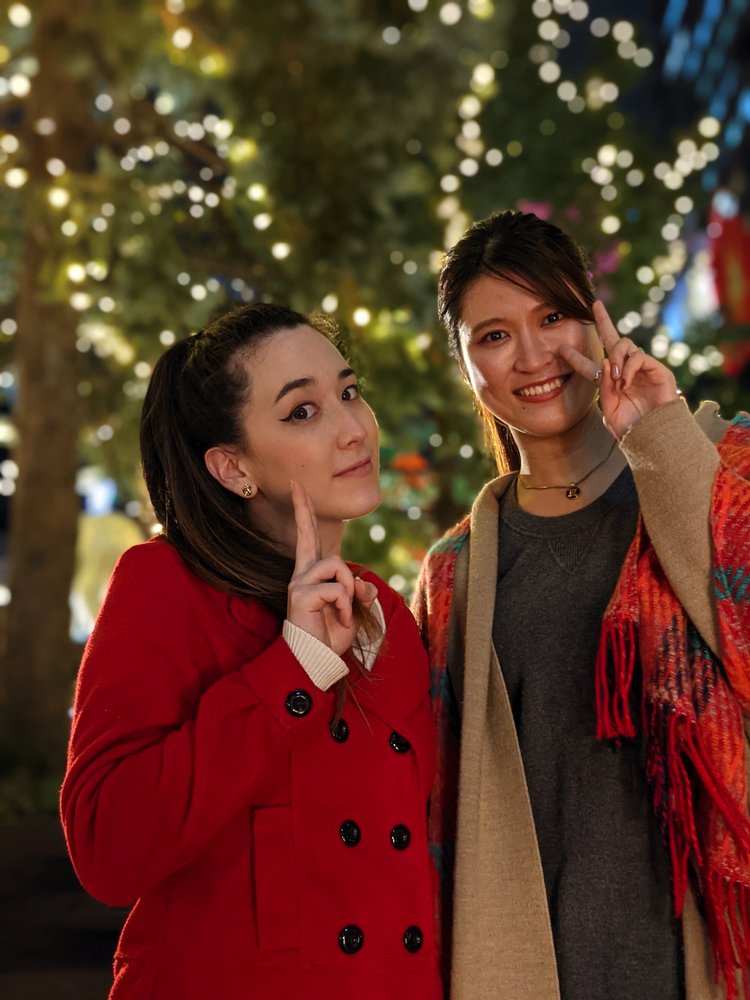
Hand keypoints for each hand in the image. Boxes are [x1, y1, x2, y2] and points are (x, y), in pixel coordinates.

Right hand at [287, 480, 376, 655]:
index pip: (308, 540)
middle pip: (307, 536)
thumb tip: (364, 584)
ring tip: (343, 611)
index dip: (304, 514)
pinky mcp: (301, 594)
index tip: (297, 488)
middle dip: (303, 510)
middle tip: (296, 484)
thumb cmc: (330, 638)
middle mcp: (301, 575)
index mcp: (312, 576)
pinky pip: (337, 588)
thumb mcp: (353, 612)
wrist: (314, 661)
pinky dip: (344, 605)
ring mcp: (299, 583)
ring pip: (337, 565)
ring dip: (349, 589)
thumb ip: (360, 594)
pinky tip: (337, 619)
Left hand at [560, 299, 679, 439]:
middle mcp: (626, 372)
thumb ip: (604, 388)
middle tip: (595, 306)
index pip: (591, 367)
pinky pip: (639, 357)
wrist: (655, 438)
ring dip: (616, 358)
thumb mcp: (610, 410)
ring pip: (625, 345)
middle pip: (613, 340)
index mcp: (610, 384)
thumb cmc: (633, 429)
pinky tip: (625, 381)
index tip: (560, 349)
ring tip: (616, 378)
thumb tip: (604, 360)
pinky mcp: (658, 370)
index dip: (576, 358)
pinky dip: (628, 367)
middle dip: (604, 321)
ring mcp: (642, 370)